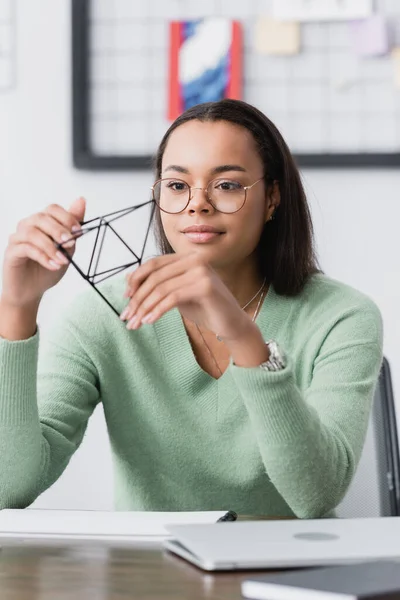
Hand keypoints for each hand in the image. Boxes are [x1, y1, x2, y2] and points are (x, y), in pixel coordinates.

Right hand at [1, 198, 85, 308]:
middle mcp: (28, 226)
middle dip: (59, 231)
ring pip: (32, 232)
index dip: (66, 217)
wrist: (32, 291)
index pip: (52, 209)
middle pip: (41, 218)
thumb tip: (81, 200)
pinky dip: (43, 257)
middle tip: (70, 244)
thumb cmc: (48, 268)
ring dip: (51, 246)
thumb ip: (72, 227)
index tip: (78, 231)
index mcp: (42, 223)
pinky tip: (53, 266)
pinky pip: (26, 248)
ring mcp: (18, 238)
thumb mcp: (67, 248)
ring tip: (62, 260)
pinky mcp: (11, 252)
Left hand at [121, 254, 250, 340]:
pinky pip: (173, 298)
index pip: (154, 264)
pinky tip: (149, 321)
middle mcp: (195, 259)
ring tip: (135, 324)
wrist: (231, 324)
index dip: (136, 279)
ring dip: (144, 308)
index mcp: (187, 257)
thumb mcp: (177, 295)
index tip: (126, 298)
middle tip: (127, 317)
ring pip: (161, 288)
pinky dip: (157, 311)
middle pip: (155, 277)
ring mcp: (201, 271)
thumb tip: (128, 279)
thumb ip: (159, 285)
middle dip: (138, 298)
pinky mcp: (205, 286)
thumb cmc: (205, 309)